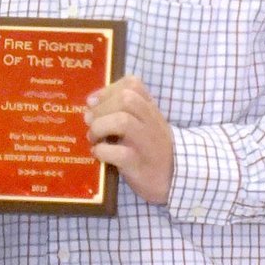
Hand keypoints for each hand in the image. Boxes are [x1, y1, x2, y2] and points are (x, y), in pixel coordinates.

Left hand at [84, 75, 173, 203]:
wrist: (175, 180)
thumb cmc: (150, 149)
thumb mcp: (144, 124)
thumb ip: (123, 111)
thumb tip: (90, 106)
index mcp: (150, 110)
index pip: (133, 84)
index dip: (108, 89)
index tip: (92, 101)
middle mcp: (152, 123)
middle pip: (127, 99)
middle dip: (101, 107)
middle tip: (88, 120)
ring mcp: (148, 144)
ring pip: (123, 121)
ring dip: (100, 127)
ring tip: (93, 137)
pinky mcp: (141, 166)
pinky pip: (121, 153)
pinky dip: (103, 151)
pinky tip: (98, 153)